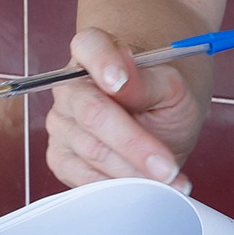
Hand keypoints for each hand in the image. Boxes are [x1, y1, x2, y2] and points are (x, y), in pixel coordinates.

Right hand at [44, 27, 208, 194]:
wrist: (160, 121)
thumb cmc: (163, 98)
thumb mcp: (171, 87)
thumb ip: (146, 81)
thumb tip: (123, 77)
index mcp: (94, 53)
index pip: (89, 46)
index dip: (102, 63)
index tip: (120, 82)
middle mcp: (71, 88)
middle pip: (92, 112)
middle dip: (133, 143)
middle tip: (166, 166)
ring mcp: (62, 124)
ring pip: (93, 151)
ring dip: (134, 172)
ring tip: (168, 179)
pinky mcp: (62, 158)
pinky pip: (85, 178)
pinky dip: (119, 188)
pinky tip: (145, 188)